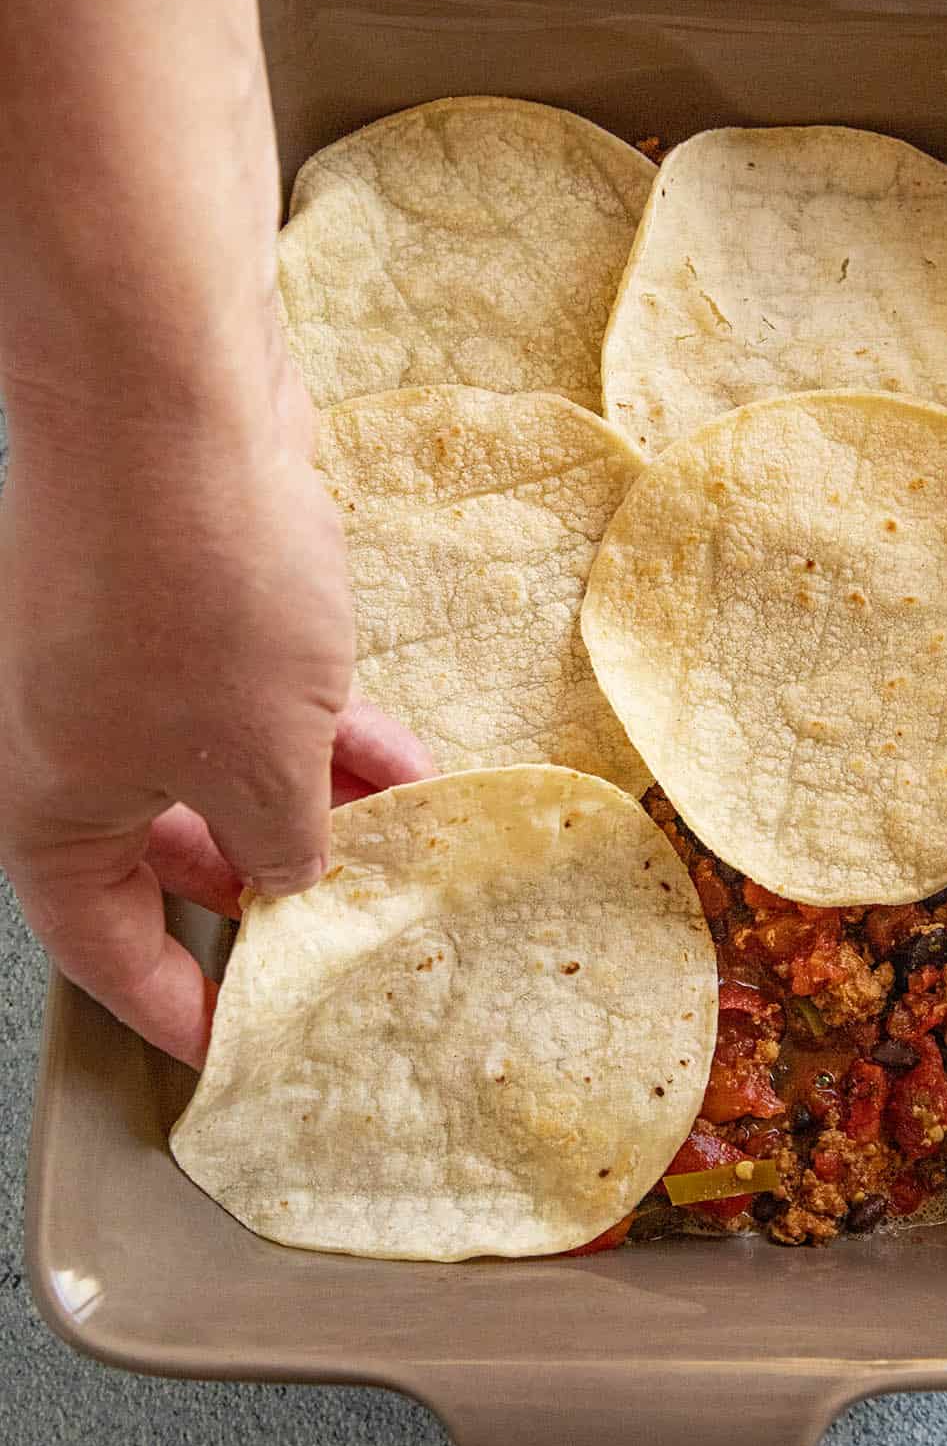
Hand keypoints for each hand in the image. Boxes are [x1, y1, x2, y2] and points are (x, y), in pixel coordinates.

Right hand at [0, 351, 432, 1068]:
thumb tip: (293, 876)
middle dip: (269, 885)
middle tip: (339, 928)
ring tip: (399, 836)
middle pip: (168, 852)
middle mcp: (69, 739)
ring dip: (312, 801)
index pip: (104, 944)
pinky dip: (314, 727)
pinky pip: (249, 696)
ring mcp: (121, 664)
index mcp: (49, 806)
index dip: (176, 1004)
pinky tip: (395, 750)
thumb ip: (281, 846)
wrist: (173, 400)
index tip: (236, 1045)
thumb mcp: (259, 764)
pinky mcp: (178, 603)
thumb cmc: (192, 592)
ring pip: (221, 766)